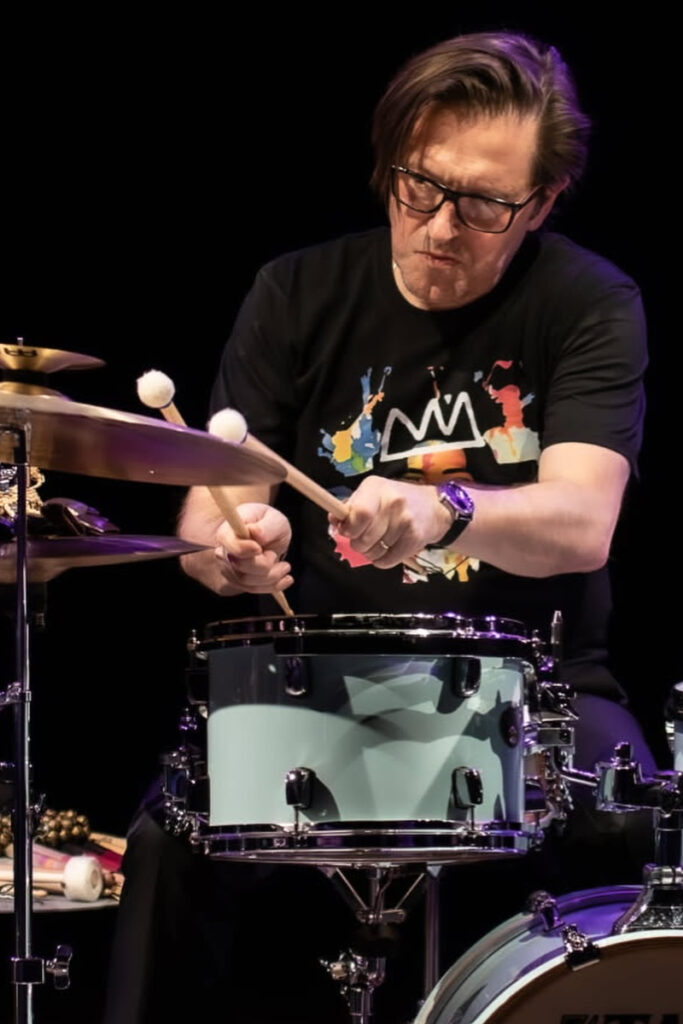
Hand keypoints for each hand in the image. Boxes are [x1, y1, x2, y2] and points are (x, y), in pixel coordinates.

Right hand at [215, 503, 292, 593]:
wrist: (268, 536)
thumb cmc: (269, 525)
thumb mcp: (274, 519)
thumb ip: (266, 526)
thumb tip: (255, 532)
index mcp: (228, 532)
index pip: (230, 546)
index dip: (244, 550)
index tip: (259, 548)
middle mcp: (224, 552)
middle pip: (240, 568)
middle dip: (264, 564)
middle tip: (275, 554)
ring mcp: (229, 569)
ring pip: (247, 582)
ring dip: (272, 576)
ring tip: (285, 566)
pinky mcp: (237, 581)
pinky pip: (253, 589)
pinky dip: (273, 586)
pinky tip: (285, 579)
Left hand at [329, 477, 449, 567]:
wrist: (436, 508)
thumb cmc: (398, 501)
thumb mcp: (374, 494)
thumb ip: (352, 506)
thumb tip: (334, 520)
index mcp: (375, 487)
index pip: (357, 513)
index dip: (348, 528)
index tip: (348, 530)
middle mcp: (392, 501)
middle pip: (362, 538)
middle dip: (358, 543)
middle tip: (366, 537)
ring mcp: (405, 520)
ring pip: (373, 552)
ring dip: (371, 553)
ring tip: (380, 542)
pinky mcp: (415, 538)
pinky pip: (386, 561)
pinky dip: (382, 560)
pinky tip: (389, 550)